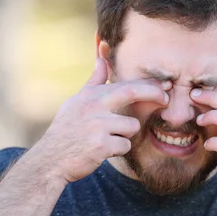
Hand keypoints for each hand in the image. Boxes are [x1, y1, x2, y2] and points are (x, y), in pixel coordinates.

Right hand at [30, 58, 169, 183]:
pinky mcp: (101, 146)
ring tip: (107, 139)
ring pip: (131, 127)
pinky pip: (125, 146)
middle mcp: (94, 106)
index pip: (125, 84)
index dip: (148, 84)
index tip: (164, 86)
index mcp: (91, 95)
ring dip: (125, 135)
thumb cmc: (67, 129)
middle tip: (165, 99)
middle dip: (154, 93)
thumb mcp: (77, 101)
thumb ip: (94, 81)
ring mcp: (97, 125)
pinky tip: (102, 151)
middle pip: (132, 92)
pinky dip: (117, 151)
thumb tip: (101, 56)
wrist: (51, 159)